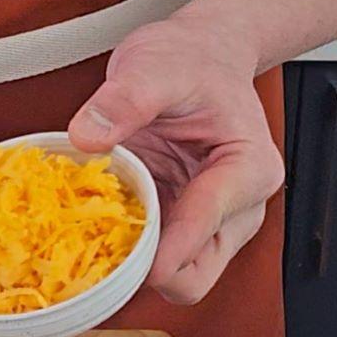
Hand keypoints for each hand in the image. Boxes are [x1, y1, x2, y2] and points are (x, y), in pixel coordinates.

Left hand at [68, 16, 283, 304]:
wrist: (198, 57)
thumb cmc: (189, 60)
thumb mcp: (153, 65)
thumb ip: (125, 99)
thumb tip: (88, 135)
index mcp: (247, 170)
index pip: (204, 228)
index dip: (161, 254)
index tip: (122, 259)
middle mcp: (237, 209)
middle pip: (195, 278)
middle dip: (144, 272)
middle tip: (96, 248)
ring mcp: (211, 226)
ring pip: (173, 279)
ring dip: (131, 268)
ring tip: (92, 236)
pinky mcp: (182, 230)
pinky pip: (153, 264)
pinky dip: (124, 257)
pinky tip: (96, 233)